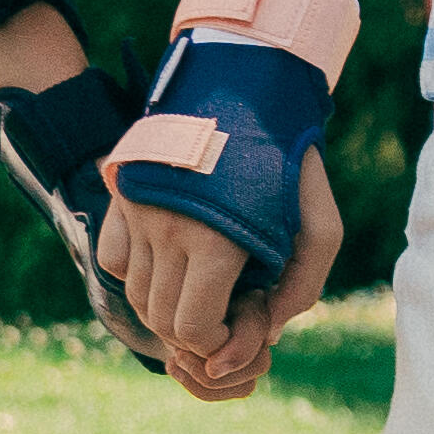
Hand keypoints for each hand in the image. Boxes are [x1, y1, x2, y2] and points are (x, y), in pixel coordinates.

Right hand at [112, 159, 335, 400]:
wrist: (247, 89)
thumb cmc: (289, 164)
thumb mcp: (319, 226)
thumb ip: (301, 288)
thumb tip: (265, 336)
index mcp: (215, 242)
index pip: (192, 328)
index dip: (214, 344)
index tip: (237, 327)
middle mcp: (167, 229)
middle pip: (160, 318)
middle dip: (193, 332)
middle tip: (224, 311)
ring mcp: (138, 212)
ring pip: (136, 295)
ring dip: (167, 306)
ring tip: (202, 287)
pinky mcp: (123, 196)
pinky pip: (115, 261)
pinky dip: (138, 274)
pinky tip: (172, 260)